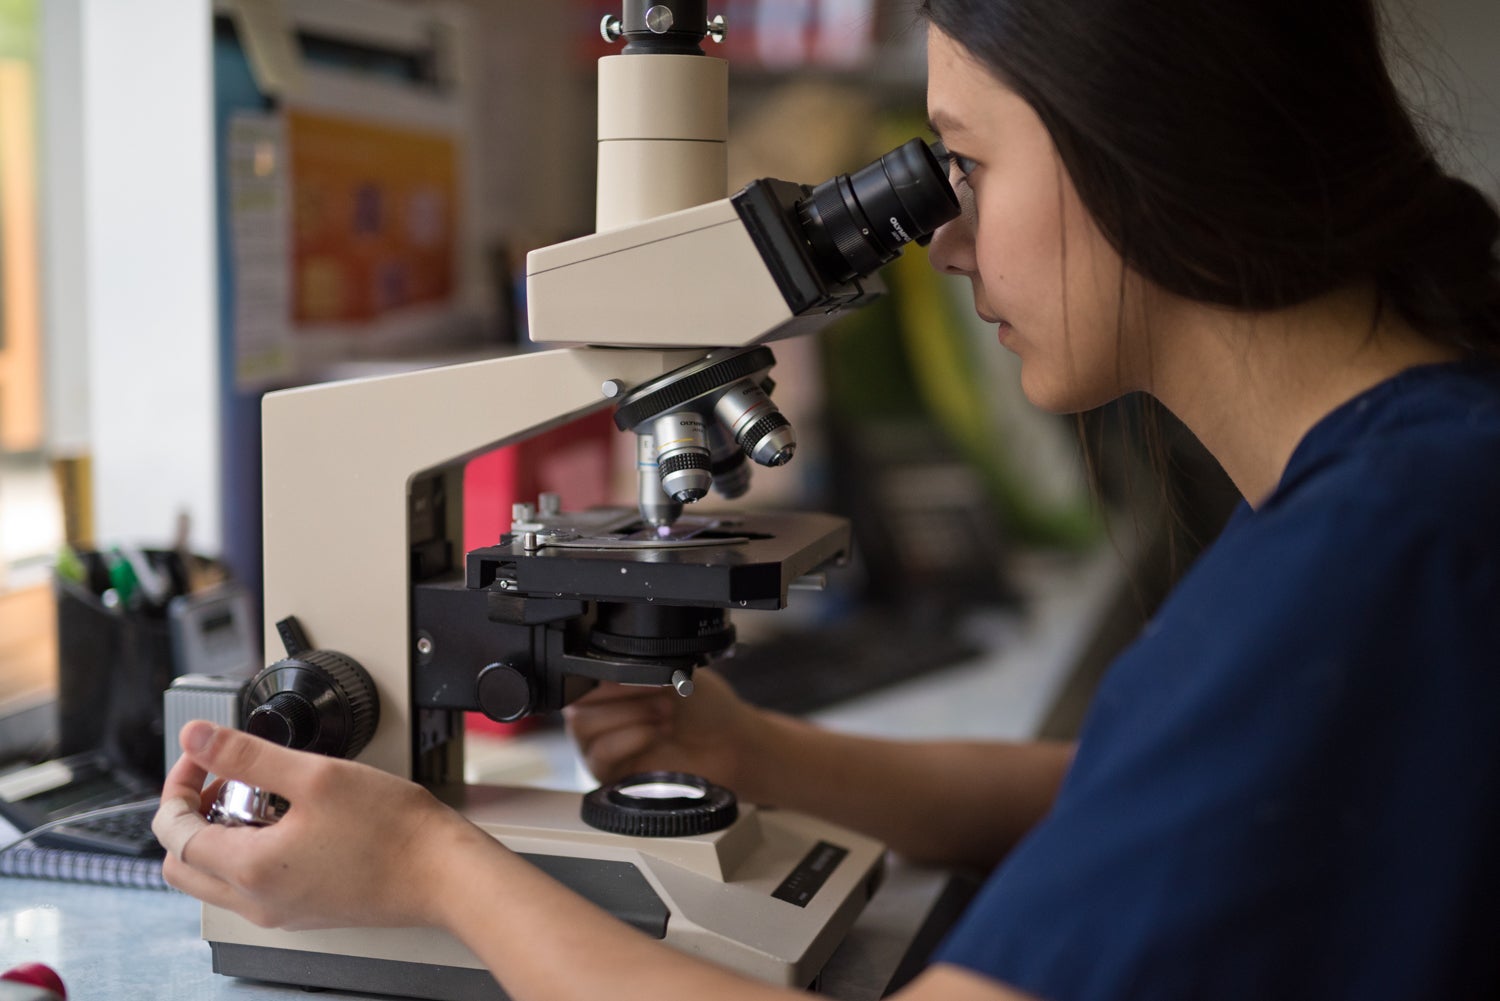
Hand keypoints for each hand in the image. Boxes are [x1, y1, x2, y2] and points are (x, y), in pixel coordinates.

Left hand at [152, 720, 488, 930]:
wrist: (443, 871)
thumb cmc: (394, 830)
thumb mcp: (315, 774)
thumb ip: (248, 754)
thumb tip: (197, 738)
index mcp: (250, 870)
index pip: (174, 832)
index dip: (178, 784)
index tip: (202, 757)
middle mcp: (257, 902)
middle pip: (184, 864)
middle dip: (192, 814)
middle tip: (226, 779)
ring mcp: (280, 912)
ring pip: (216, 877)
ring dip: (222, 834)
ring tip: (266, 797)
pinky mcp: (304, 912)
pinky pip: (252, 886)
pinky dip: (251, 852)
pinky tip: (293, 821)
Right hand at [564, 669, 769, 796]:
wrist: (729, 742)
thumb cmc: (704, 709)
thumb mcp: (668, 671)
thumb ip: (631, 667)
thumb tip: (602, 666)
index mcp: (608, 689)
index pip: (579, 679)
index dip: (604, 674)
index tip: (638, 672)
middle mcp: (602, 717)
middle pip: (577, 704)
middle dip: (621, 696)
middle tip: (660, 698)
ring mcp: (604, 746)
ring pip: (583, 727)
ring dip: (628, 716)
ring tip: (664, 715)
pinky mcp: (613, 775)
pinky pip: (598, 755)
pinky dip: (627, 739)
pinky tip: (653, 734)